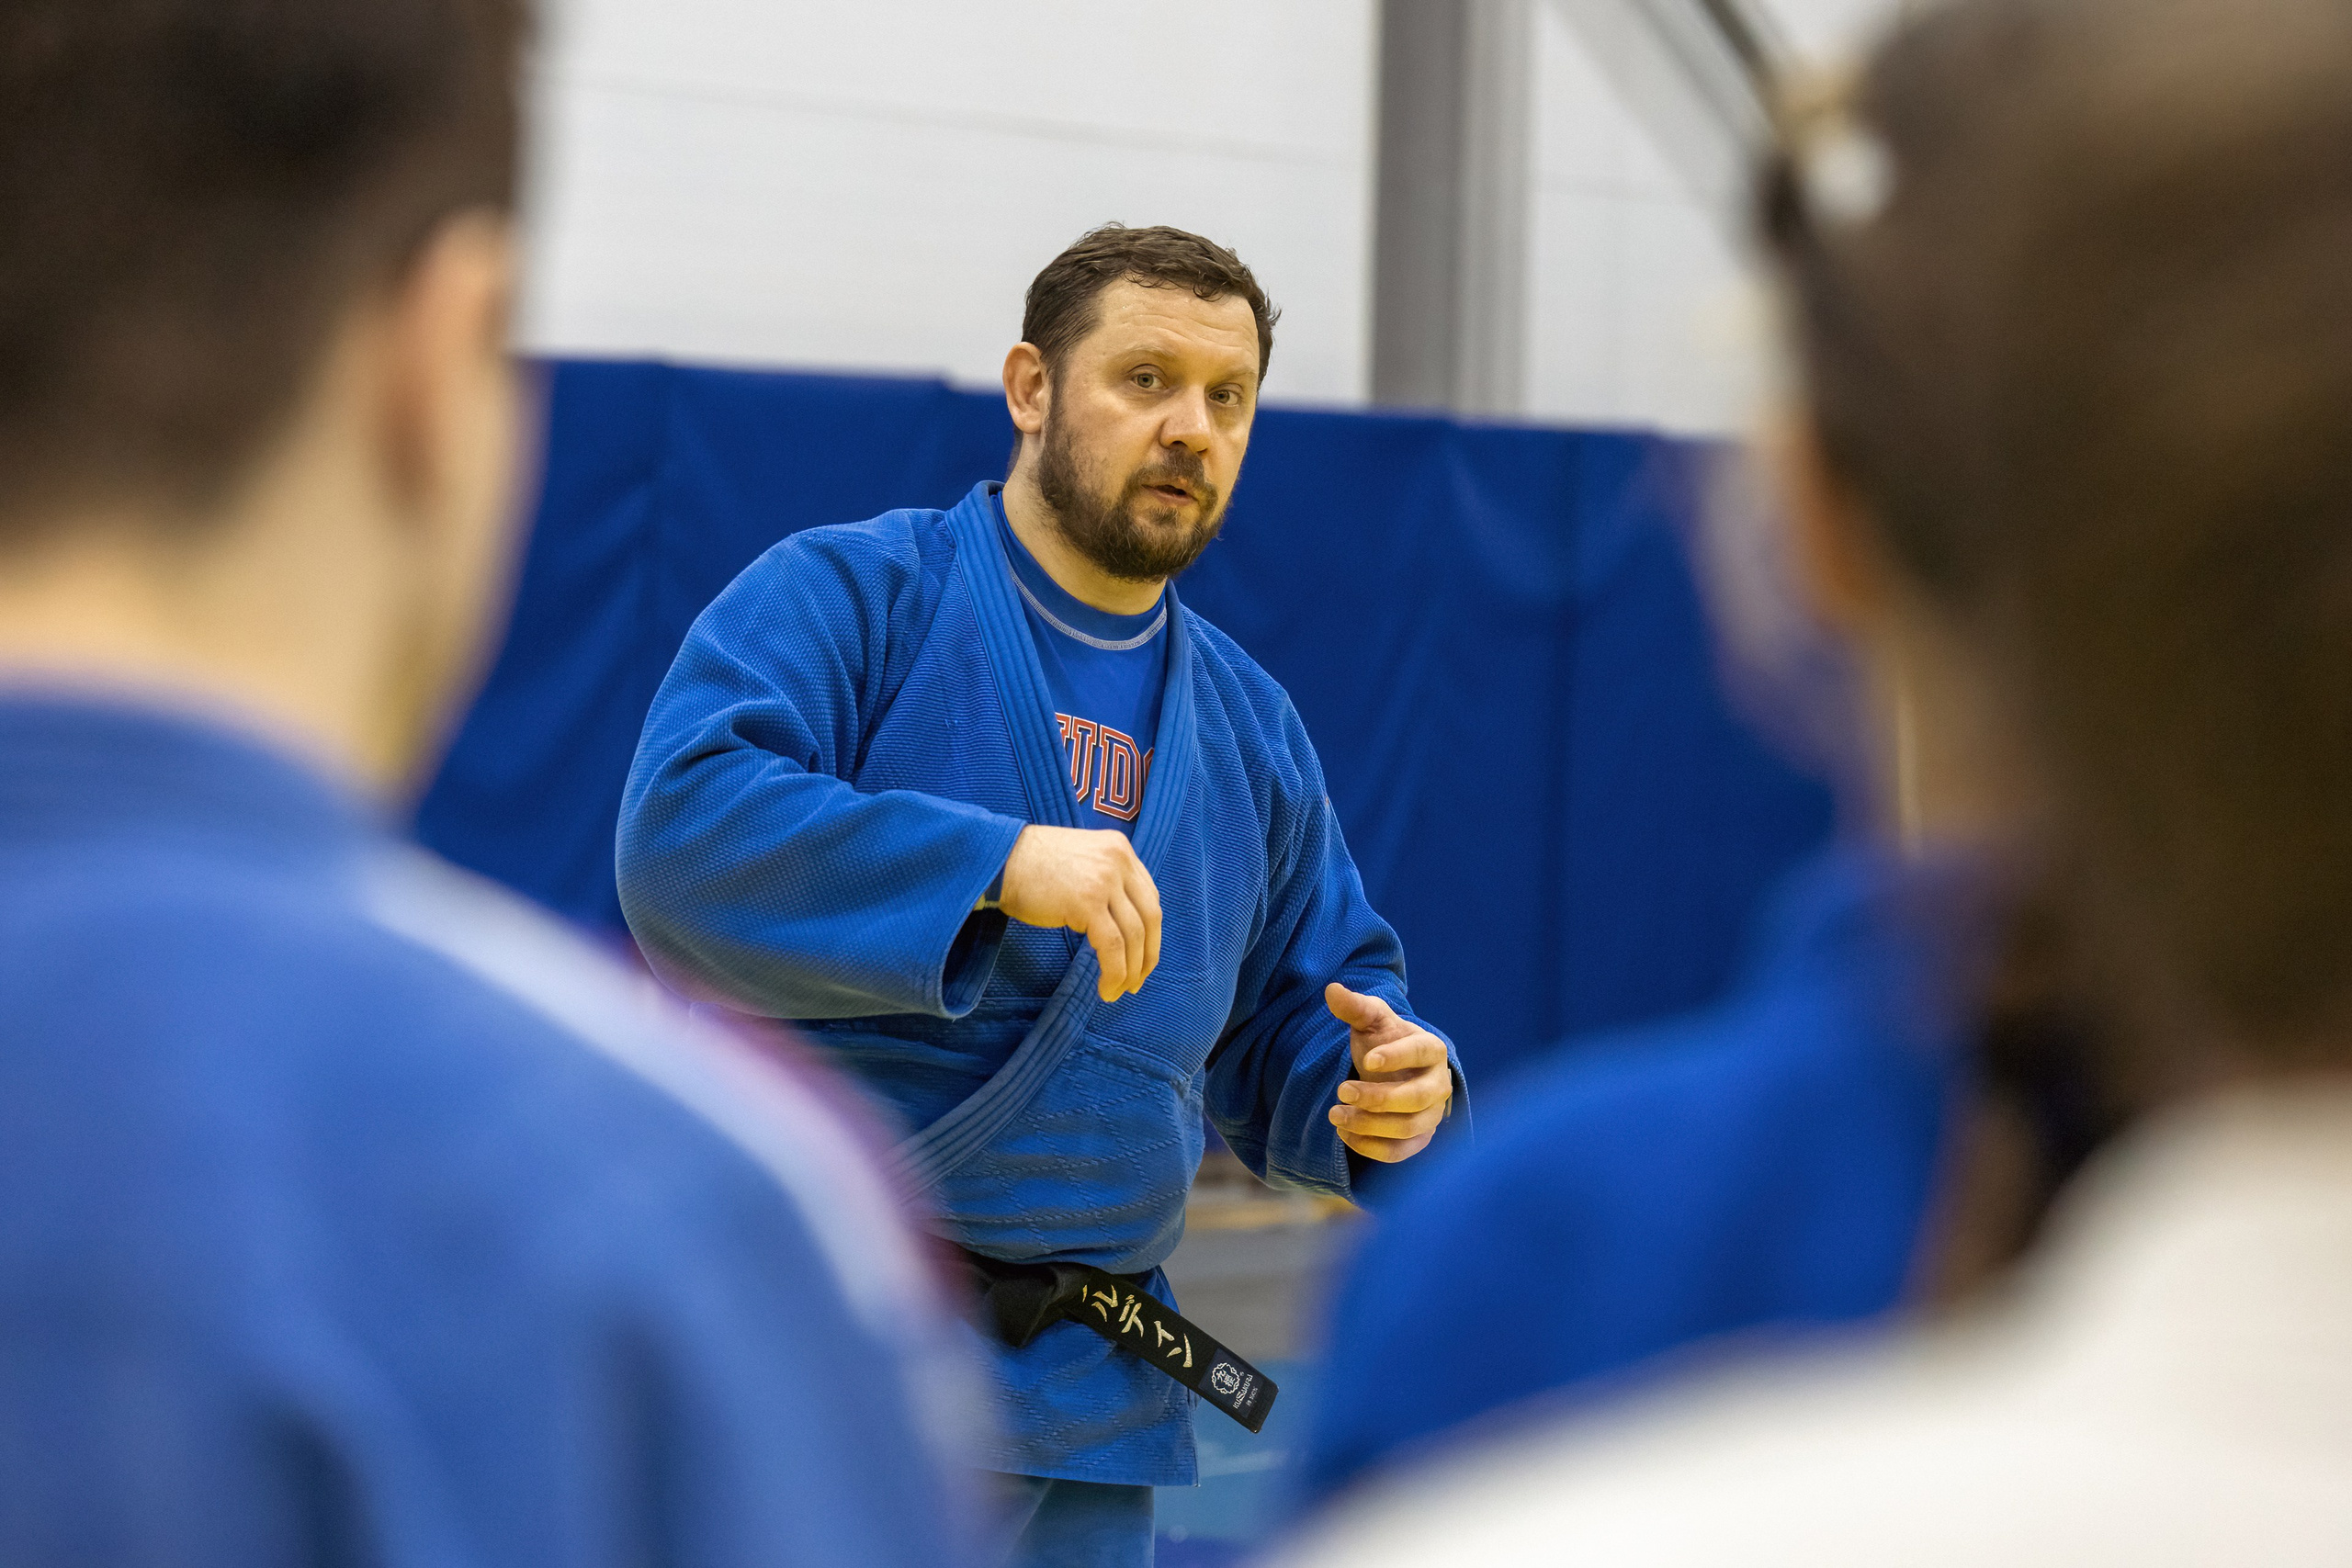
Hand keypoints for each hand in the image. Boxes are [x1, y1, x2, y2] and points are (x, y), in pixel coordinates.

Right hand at [997, 824, 1162, 1002]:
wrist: (999, 861)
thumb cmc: (1032, 867)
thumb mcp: (1081, 861)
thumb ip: (1105, 880)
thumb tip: (1122, 922)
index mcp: (1119, 849)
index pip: (1150, 896)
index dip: (1150, 932)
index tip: (1142, 956)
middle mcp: (1118, 861)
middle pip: (1150, 916)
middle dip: (1147, 955)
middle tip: (1137, 981)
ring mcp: (1105, 881)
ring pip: (1134, 935)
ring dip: (1131, 971)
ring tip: (1119, 991)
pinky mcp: (1088, 903)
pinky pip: (1112, 946)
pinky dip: (1114, 973)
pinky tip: (1105, 988)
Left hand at [1324, 983, 1452, 1162]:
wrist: (1394, 1072)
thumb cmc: (1383, 1041)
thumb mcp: (1370, 1021)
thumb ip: (1355, 1007)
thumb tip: (1332, 990)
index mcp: (1432, 1049)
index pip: (1422, 1052)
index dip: (1397, 1057)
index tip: (1366, 1060)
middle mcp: (1439, 1085)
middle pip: (1415, 1098)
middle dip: (1376, 1098)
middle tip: (1340, 1090)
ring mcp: (1432, 1115)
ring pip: (1408, 1128)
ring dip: (1369, 1125)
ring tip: (1335, 1115)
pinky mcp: (1419, 1139)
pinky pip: (1401, 1152)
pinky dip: (1372, 1147)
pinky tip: (1346, 1134)